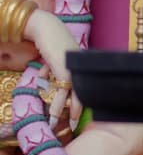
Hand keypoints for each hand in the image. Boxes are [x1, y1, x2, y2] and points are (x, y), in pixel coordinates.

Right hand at [24, 10, 81, 128]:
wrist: (47, 29)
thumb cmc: (52, 43)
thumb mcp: (56, 59)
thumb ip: (54, 70)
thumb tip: (46, 81)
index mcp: (82, 67)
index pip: (85, 88)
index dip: (81, 102)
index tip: (78, 114)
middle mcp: (81, 69)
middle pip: (83, 94)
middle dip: (77, 111)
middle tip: (74, 125)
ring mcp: (75, 70)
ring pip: (72, 96)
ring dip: (62, 111)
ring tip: (57, 123)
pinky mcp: (65, 71)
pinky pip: (62, 91)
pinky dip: (58, 103)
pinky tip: (54, 113)